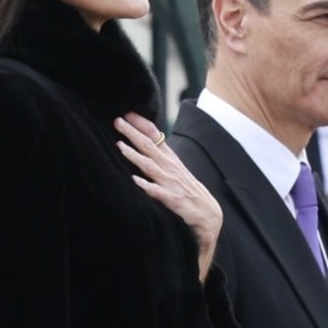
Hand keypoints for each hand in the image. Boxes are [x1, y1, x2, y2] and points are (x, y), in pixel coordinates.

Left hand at [118, 115, 221, 279]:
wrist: (210, 214)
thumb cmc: (189, 191)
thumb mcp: (176, 169)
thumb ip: (161, 155)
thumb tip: (147, 141)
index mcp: (171, 159)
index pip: (155, 136)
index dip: (142, 124)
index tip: (126, 113)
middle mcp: (170, 168)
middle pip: (149, 146)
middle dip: (132, 133)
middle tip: (117, 121)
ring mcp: (171, 183)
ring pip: (150, 166)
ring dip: (134, 155)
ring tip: (119, 146)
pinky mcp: (173, 200)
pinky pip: (157, 192)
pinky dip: (146, 186)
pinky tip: (134, 181)